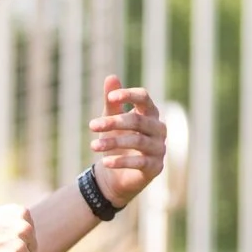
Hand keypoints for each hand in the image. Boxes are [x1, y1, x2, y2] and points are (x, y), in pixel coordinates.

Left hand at [89, 74, 166, 209]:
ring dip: (113, 142)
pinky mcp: (155, 167)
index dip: (129, 95)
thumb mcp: (111, 119)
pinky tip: (105, 162)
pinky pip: (139, 162)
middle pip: (138, 120)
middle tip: (91, 125)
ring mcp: (159, 148)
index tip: (110, 97)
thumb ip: (112, 101)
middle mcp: (159, 129)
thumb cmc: (117, 140)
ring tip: (93, 145)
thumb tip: (111, 77)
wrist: (116, 174)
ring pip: (138, 140)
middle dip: (114, 122)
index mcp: (150, 113)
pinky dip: (121, 161)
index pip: (144, 98)